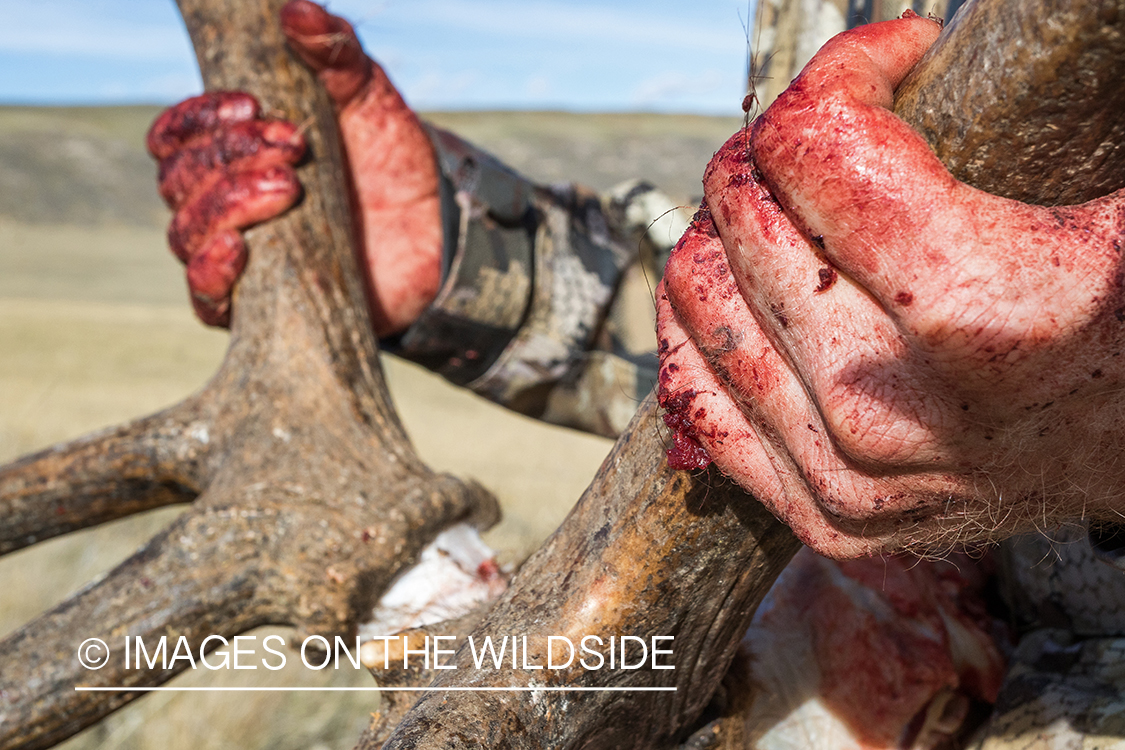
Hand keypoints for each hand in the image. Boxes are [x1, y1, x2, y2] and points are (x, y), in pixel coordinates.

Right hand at [148, 0, 442, 334]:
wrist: (441, 235)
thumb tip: (294, 10)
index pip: (177, 135)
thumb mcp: (371, 98)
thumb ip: (336, 53)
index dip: (200, 120)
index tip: (251, 107)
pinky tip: (237, 250)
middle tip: (295, 149)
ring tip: (288, 188)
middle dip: (229, 158)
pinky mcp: (259, 305)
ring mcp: (239, 257)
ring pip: (184, 233)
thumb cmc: (396, 163)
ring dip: (225, 206)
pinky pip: (205, 299)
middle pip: (178, 180)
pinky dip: (210, 274)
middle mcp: (223, 203)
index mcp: (235, 151)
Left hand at [658, 15, 1124, 557]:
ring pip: (698, 302)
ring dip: (723, 229)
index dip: (845, 71)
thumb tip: (913, 45)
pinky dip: (699, 328)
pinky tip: (737, 289)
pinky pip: (700, 398)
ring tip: (778, 209)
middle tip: (822, 139)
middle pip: (742, 216)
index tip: (891, 63)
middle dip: (773, 147)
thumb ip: (1026, 114)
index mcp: (976, 309)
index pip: (812, 145)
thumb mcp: (1112, 197)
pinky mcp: (827, 513)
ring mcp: (850, 471)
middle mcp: (890, 402)